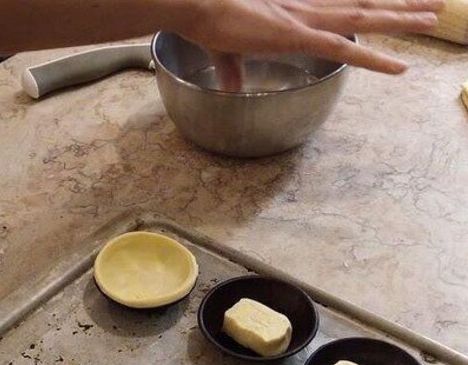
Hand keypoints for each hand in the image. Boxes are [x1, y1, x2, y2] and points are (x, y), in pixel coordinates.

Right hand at [180, 0, 443, 86]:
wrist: (198, 6)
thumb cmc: (207, 22)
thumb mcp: (225, 51)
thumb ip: (234, 70)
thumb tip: (231, 88)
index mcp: (292, 11)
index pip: (341, 4)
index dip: (368, 4)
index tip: (393, 3)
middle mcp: (306, 9)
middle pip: (363, 5)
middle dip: (399, 4)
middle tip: (432, 5)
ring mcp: (306, 21)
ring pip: (365, 19)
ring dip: (401, 18)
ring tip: (435, 16)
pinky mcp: (298, 36)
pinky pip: (345, 50)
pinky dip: (375, 61)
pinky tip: (400, 68)